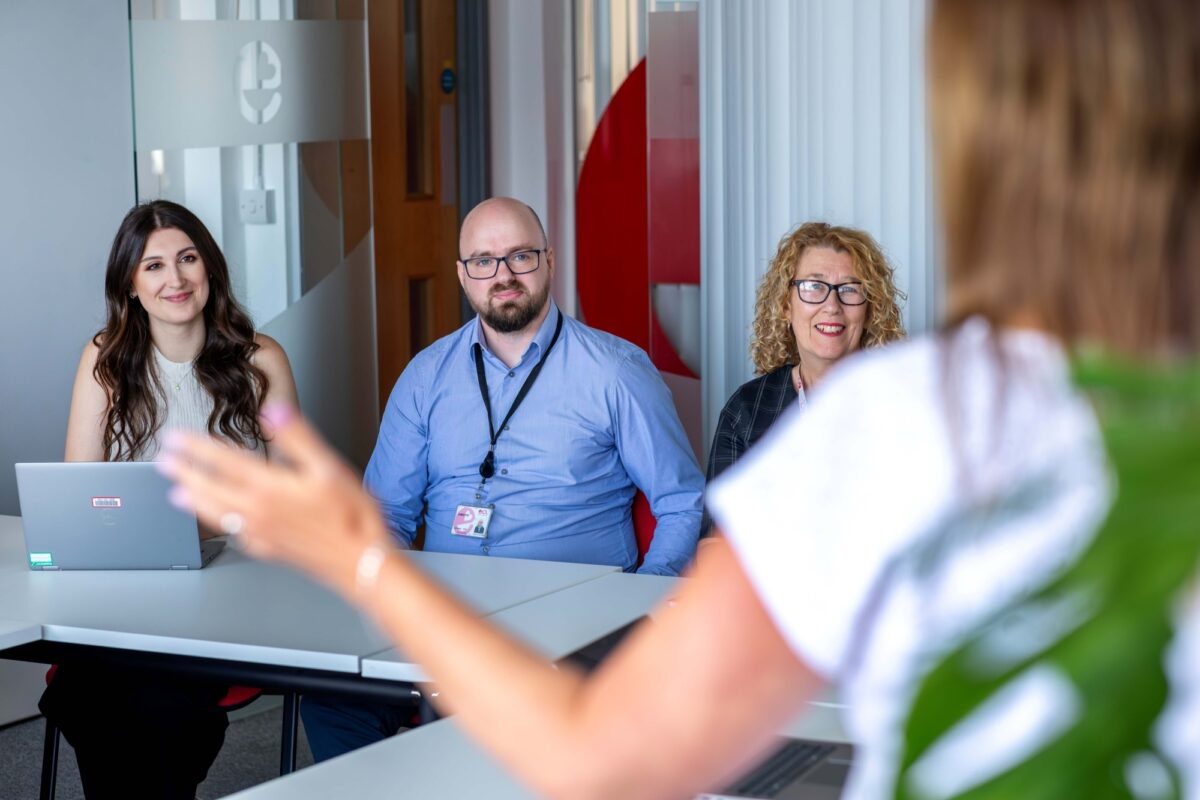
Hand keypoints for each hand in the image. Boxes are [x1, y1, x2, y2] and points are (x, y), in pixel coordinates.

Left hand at [157, 404, 390, 596]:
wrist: (360, 562)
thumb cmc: (352, 518)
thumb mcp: (330, 468)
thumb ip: (298, 438)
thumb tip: (275, 410)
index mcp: (270, 487)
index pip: (223, 461)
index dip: (195, 447)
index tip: (176, 438)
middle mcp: (257, 511)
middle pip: (210, 488)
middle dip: (184, 472)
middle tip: (164, 461)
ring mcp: (259, 533)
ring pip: (215, 513)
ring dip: (193, 499)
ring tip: (176, 492)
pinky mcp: (266, 548)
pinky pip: (231, 532)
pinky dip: (215, 523)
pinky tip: (217, 521)